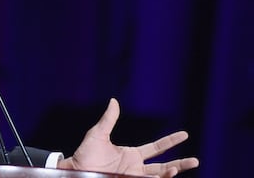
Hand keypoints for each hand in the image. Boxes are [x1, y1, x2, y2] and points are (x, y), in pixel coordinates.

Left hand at [58, 98, 198, 177]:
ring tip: (181, 167)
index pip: (156, 147)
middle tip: (195, 161)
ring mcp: (134, 176)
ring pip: (159, 176)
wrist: (75, 170)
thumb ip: (109, 119)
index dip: (170, 141)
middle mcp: (136, 167)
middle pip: (164, 166)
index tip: (185, 134)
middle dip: (180, 164)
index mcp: (131, 154)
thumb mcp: (98, 134)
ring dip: (171, 172)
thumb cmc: (84, 154)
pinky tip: (168, 173)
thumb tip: (114, 101)